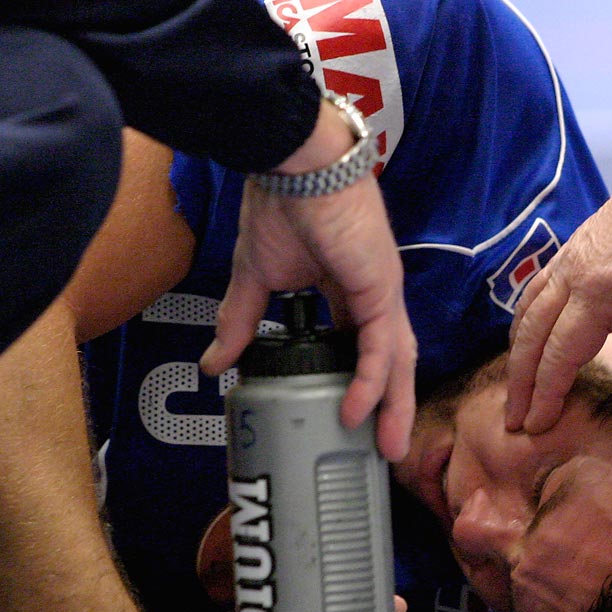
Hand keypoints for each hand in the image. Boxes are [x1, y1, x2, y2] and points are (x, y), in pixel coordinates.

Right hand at [200, 100, 416, 461]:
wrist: (292, 162)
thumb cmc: (279, 203)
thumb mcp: (255, 277)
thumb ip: (240, 322)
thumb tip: (214, 365)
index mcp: (349, 289)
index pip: (363, 346)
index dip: (361, 382)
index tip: (350, 417)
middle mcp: (373, 293)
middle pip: (391, 360)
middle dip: (391, 406)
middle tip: (385, 450)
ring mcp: (382, 290)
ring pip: (397, 359)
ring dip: (394, 406)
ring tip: (387, 448)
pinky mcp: (380, 287)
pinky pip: (381, 345)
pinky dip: (373, 381)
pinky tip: (360, 411)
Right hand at [504, 157, 611, 433]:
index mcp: (600, 290)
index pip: (560, 354)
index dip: (546, 394)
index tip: (535, 428)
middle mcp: (573, 273)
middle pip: (531, 337)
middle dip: (520, 383)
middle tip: (513, 422)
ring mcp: (570, 258)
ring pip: (526, 313)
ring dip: (516, 355)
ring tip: (516, 391)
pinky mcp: (576, 249)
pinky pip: (535, 291)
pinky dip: (523, 323)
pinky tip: (527, 338)